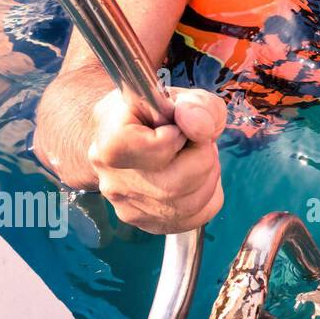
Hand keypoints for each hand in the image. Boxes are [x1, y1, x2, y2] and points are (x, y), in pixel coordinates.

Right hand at [87, 87, 225, 233]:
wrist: (126, 133)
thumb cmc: (154, 113)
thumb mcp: (179, 95)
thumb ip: (198, 106)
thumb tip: (202, 127)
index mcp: (111, 142)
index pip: (157, 149)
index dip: (178, 135)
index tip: (174, 127)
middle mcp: (114, 181)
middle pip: (177, 184)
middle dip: (202, 157)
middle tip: (194, 141)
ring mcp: (127, 207)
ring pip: (190, 205)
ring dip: (208, 176)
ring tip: (193, 157)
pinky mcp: (146, 222)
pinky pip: (196, 217)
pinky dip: (208, 196)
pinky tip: (196, 177)